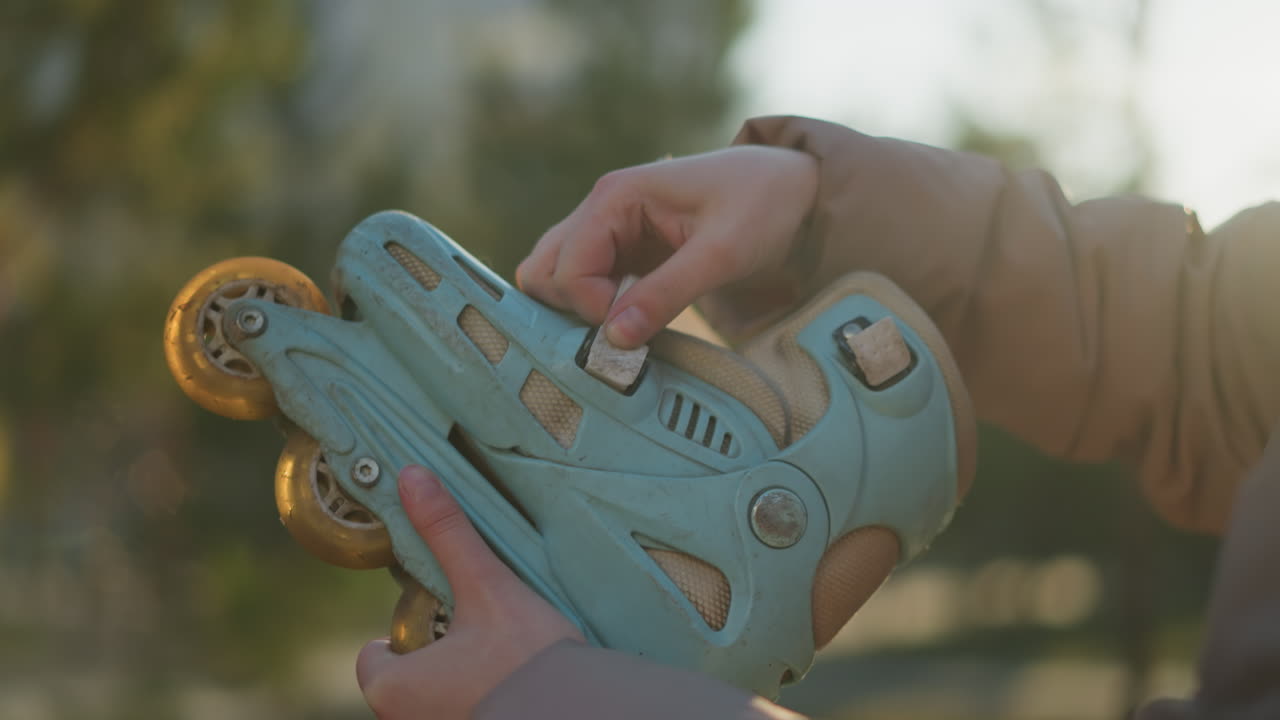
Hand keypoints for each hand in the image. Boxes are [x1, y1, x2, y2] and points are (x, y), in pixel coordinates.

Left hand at [355, 466, 583, 719]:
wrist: (580, 710)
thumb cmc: (525, 657)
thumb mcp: (485, 585)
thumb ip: (445, 533)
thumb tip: (412, 477)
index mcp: (391, 688)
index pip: (374, 655)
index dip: (406, 633)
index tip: (442, 619)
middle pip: (407, 677)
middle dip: (435, 656)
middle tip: (478, 638)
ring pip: (434, 699)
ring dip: (458, 682)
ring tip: (499, 661)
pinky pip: (461, 712)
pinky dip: (479, 700)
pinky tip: (512, 689)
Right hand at [516, 146, 817, 347]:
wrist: (796, 189)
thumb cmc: (762, 207)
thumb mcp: (721, 254)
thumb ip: (665, 294)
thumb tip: (613, 340)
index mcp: (616, 196)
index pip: (566, 267)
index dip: (590, 308)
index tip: (632, 329)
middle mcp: (601, 208)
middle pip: (545, 271)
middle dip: (572, 310)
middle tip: (620, 332)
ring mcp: (608, 229)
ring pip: (557, 278)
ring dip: (579, 311)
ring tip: (627, 329)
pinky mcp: (623, 250)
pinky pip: (584, 284)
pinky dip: (596, 309)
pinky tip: (634, 322)